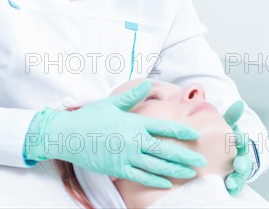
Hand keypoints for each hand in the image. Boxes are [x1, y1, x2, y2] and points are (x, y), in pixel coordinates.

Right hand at [24, 79, 207, 188]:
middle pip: (165, 150)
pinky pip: (140, 176)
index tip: (195, 134)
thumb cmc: (90, 117)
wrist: (67, 134)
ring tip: (190, 174)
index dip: (182, 131)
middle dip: (185, 156)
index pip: (164, 127)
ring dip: (175, 171)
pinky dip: (155, 180)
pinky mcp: (117, 169)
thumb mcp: (111, 103)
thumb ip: (132, 96)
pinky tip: (167, 183)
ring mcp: (125, 156)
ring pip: (156, 166)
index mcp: (134, 122)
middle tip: (201, 161)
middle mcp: (133, 140)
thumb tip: (148, 84)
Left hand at [223, 100, 252, 195]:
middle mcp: (242, 157)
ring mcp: (238, 171)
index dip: (241, 140)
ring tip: (230, 182)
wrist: (225, 153)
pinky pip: (234, 186)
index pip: (243, 141)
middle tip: (238, 164)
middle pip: (245, 161)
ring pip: (240, 176)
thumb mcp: (227, 127)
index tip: (238, 138)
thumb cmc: (226, 139)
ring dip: (237, 179)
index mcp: (240, 143)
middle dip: (242, 163)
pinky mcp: (233, 181)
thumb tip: (239, 102)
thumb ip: (232, 117)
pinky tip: (227, 190)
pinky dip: (232, 189)